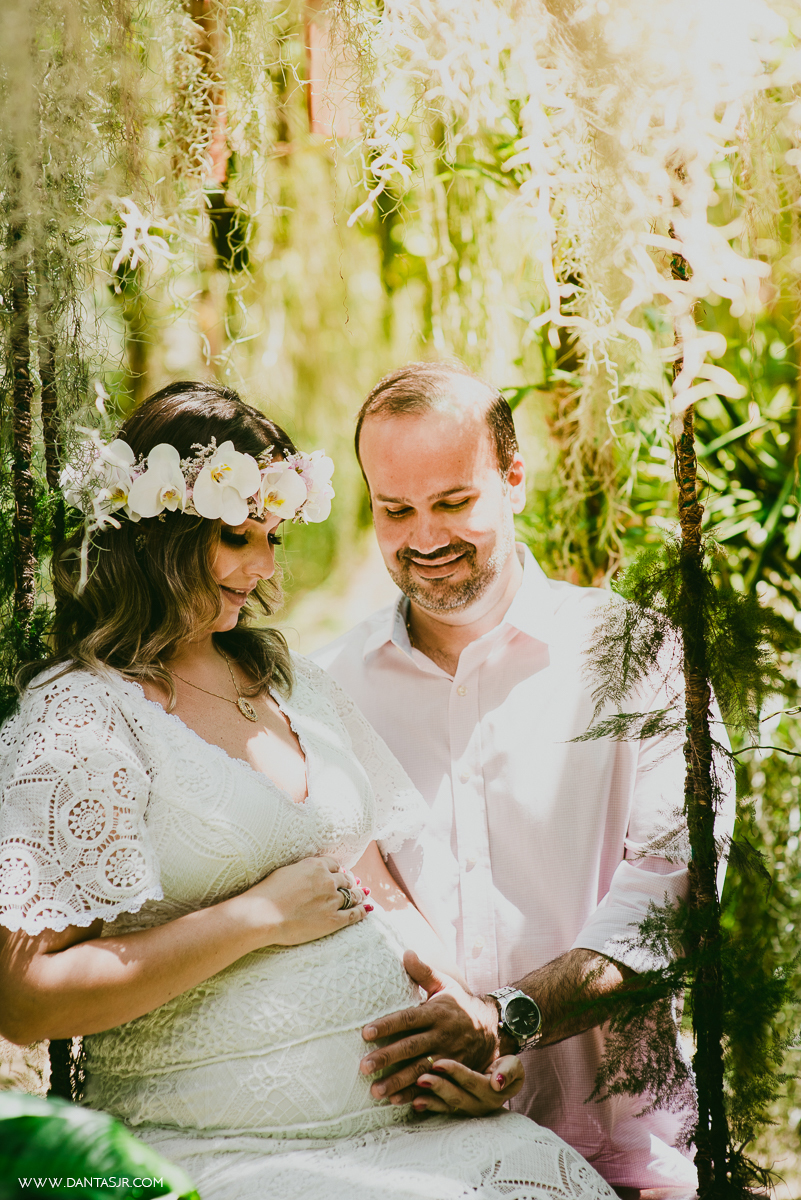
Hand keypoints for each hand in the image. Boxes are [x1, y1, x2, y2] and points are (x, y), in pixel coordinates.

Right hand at [243, 855, 369, 946]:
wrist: (264, 915)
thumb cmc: (269, 893)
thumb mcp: (287, 871)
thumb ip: (304, 870)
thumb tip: (312, 872)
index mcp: (316, 866)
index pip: (335, 865)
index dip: (339, 870)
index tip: (341, 873)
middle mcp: (328, 881)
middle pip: (346, 879)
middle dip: (350, 881)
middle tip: (354, 883)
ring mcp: (332, 900)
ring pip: (353, 895)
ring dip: (359, 894)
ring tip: (364, 894)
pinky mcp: (333, 920)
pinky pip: (353, 914)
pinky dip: (362, 910)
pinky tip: (368, 908)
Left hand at [360, 950, 499, 1101]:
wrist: (493, 1027)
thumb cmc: (460, 1004)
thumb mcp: (445, 984)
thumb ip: (423, 972)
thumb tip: (406, 952)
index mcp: (436, 1012)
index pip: (408, 1019)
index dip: (387, 1025)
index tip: (365, 1032)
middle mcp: (442, 1035)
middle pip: (411, 1047)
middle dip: (387, 1058)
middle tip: (364, 1067)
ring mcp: (449, 1057)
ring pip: (420, 1071)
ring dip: (397, 1082)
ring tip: (375, 1092)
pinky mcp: (453, 1073)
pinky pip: (432, 1086)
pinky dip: (414, 1095)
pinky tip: (396, 1102)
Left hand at [412, 1054, 523, 1117]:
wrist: (501, 1078)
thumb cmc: (505, 1067)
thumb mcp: (514, 1066)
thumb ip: (509, 1071)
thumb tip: (498, 1082)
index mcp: (492, 1093)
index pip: (472, 1081)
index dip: (455, 1073)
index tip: (438, 1063)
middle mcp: (479, 1105)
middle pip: (457, 1096)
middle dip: (438, 1087)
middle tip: (421, 1078)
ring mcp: (467, 1111)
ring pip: (447, 1106)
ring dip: (430, 1101)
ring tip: (414, 1096)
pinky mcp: (457, 1112)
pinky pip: (442, 1111)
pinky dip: (429, 1107)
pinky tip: (415, 1103)